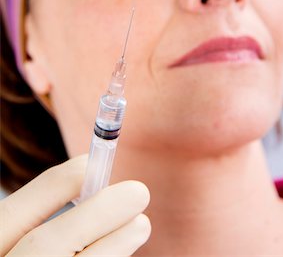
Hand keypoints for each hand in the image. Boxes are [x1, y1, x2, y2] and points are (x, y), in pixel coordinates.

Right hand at [0, 155, 150, 255]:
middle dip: (96, 215)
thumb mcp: (12, 245)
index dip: (54, 186)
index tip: (91, 163)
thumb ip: (34, 224)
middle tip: (139, 191)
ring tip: (141, 225)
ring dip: (112, 249)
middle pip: (46, 247)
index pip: (14, 218)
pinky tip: (120, 252)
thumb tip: (87, 181)